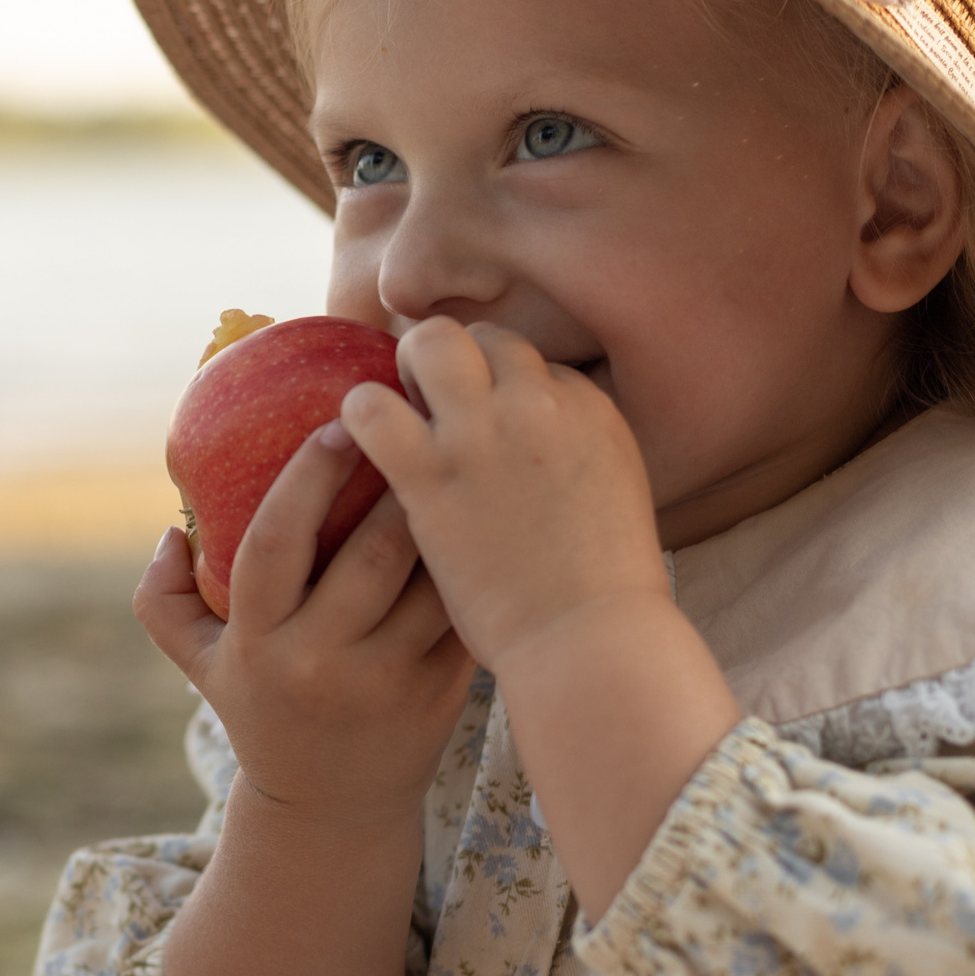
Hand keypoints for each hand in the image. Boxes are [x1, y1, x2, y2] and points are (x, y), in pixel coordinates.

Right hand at [136, 420, 473, 829]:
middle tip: (422, 419)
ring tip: (463, 456)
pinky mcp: (441, 692)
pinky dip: (477, 562)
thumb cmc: (262, 709)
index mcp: (258, 642)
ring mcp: (388, 681)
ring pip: (430, 579)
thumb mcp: (199, 664)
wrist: (331, 810)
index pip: (273, 543)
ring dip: (449, 515)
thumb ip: (162, 597)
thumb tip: (174, 529)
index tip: (337, 423)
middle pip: (372, 553)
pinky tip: (488, 516)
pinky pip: (464, 611)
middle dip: (401, 478)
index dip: (305, 478)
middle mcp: (320, 663)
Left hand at [340, 317, 671, 669]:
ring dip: (407, 371)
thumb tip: (532, 449)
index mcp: (589, 408)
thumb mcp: (614, 494)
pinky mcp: (430, 473)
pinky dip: (360, 415)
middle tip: (435, 406)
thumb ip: (573, 454)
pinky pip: (371, 408)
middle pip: (484, 338)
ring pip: (429, 343)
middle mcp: (538, 403)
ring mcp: (482, 433)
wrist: (589, 637)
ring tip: (398, 415)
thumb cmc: (602, 588)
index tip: (491, 430)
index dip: (504, 393)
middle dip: (457, 360)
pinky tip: (361, 446)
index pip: (532, 365)